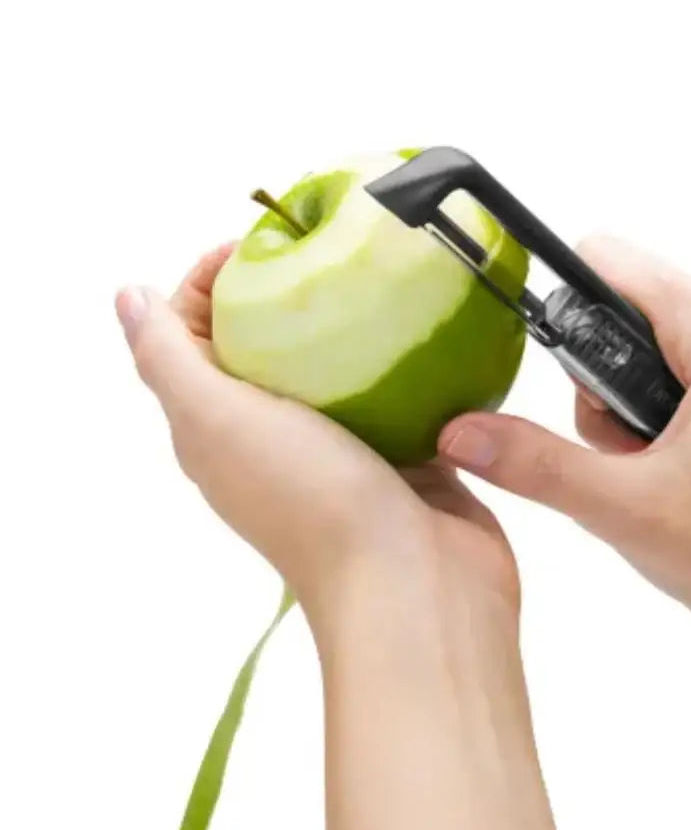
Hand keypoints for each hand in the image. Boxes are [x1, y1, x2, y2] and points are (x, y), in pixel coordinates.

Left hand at [115, 244, 519, 638]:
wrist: (416, 586)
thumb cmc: (314, 502)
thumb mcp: (216, 420)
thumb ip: (168, 357)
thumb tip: (129, 298)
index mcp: (219, 429)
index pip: (194, 335)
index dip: (211, 281)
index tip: (260, 243)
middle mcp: (275, 437)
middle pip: (265, 344)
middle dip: (283, 290)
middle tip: (325, 250)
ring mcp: (344, 447)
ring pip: (336, 366)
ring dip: (349, 321)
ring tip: (377, 276)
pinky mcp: (403, 453)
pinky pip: (399, 392)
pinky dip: (404, 359)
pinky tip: (423, 329)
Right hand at [439, 235, 690, 644]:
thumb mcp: (623, 509)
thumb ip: (533, 462)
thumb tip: (460, 432)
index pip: (612, 260)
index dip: (569, 307)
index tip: (570, 373)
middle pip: (640, 302)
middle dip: (611, 375)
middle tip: (634, 453)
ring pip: (674, 330)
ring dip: (646, 392)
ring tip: (667, 465)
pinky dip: (685, 395)